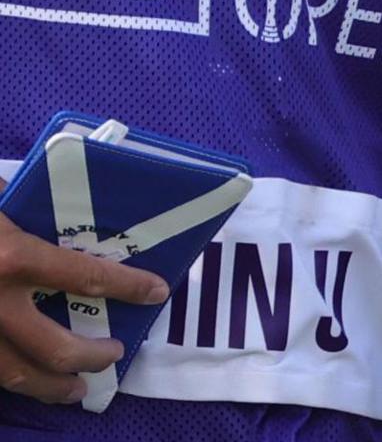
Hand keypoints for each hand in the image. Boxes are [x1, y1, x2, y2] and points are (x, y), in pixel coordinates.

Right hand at [0, 208, 169, 403]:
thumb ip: (15, 208)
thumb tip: (56, 201)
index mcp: (9, 259)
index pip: (85, 276)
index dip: (128, 286)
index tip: (157, 291)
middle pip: (56, 349)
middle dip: (92, 357)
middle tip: (113, 352)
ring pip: (14, 377)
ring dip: (52, 388)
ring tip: (76, 389)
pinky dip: (8, 382)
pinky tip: (24, 383)